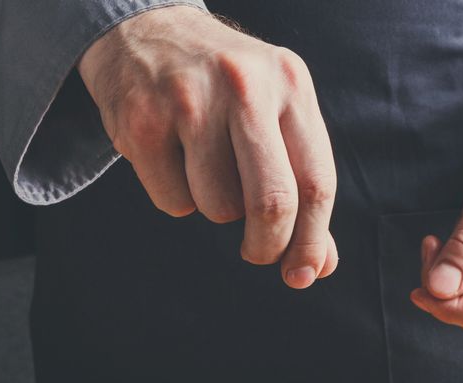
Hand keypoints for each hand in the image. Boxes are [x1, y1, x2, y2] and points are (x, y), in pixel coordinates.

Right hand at [78, 6, 337, 289]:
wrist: (143, 28)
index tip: (304, 274)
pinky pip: (174, 202)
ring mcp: (189, 100)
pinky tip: (172, 158)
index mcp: (290, 83)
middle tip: (258, 254)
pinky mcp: (142, 121)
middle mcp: (244, 85)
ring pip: (219, 207)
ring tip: (205, 167)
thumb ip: (302, 188)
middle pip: (272, 202)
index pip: (316, 183)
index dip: (312, 241)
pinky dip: (177, 197)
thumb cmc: (224, 90)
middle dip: (267, 246)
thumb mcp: (276, 118)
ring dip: (215, 208)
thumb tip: (320, 266)